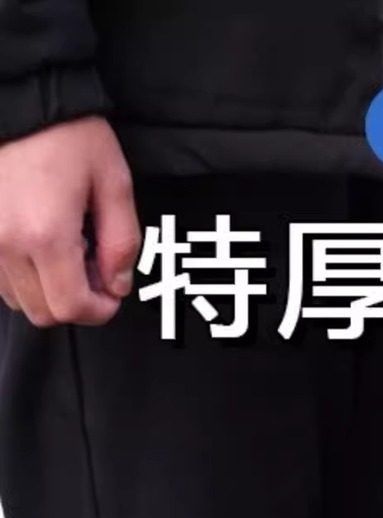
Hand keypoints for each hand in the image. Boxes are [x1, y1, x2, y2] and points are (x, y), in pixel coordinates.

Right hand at [0, 116, 139, 326]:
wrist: (18, 92)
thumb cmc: (67, 130)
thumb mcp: (113, 181)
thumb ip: (122, 241)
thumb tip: (118, 285)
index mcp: (46, 234)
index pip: (71, 309)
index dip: (99, 310)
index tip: (111, 290)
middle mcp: (6, 242)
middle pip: (42, 312)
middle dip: (74, 302)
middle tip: (90, 268)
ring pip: (16, 298)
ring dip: (45, 289)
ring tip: (63, 249)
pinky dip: (20, 272)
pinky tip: (38, 240)